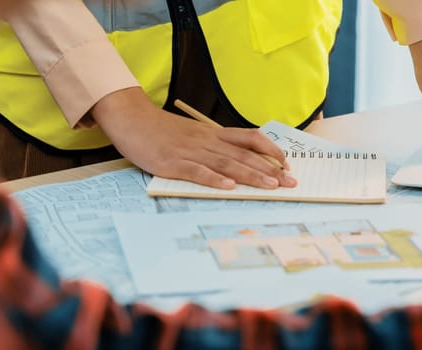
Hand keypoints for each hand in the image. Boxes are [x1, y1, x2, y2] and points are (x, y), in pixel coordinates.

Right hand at [91, 87, 296, 189]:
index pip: (251, 139)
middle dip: (270, 170)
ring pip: (226, 163)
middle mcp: (208, 141)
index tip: (288, 164)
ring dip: (250, 175)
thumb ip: (216, 145)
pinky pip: (196, 171)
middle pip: (245, 155)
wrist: (131, 118)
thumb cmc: (163, 130)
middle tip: (291, 182)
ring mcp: (190, 152)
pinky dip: (214, 179)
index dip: (271, 151)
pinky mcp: (172, 163)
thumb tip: (239, 160)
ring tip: (270, 186)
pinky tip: (228, 186)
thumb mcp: (195, 134)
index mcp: (214, 134)